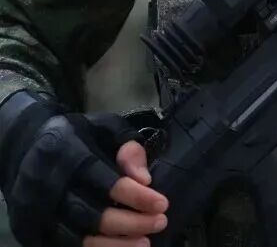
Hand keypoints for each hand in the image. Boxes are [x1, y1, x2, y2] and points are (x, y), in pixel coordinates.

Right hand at [0, 91, 167, 246]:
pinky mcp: (31, 230)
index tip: (162, 203)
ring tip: (144, 243)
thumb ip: (127, 147)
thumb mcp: (104, 128)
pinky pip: (66, 246)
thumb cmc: (76, 137)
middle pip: (91, 214)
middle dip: (129, 223)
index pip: (102, 180)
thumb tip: (145, 179)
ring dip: (115, 245)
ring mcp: (36, 211)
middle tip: (159, 222)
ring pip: (78, 237)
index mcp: (66, 151)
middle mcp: (47, 183)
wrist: (28, 149)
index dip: (133, 196)